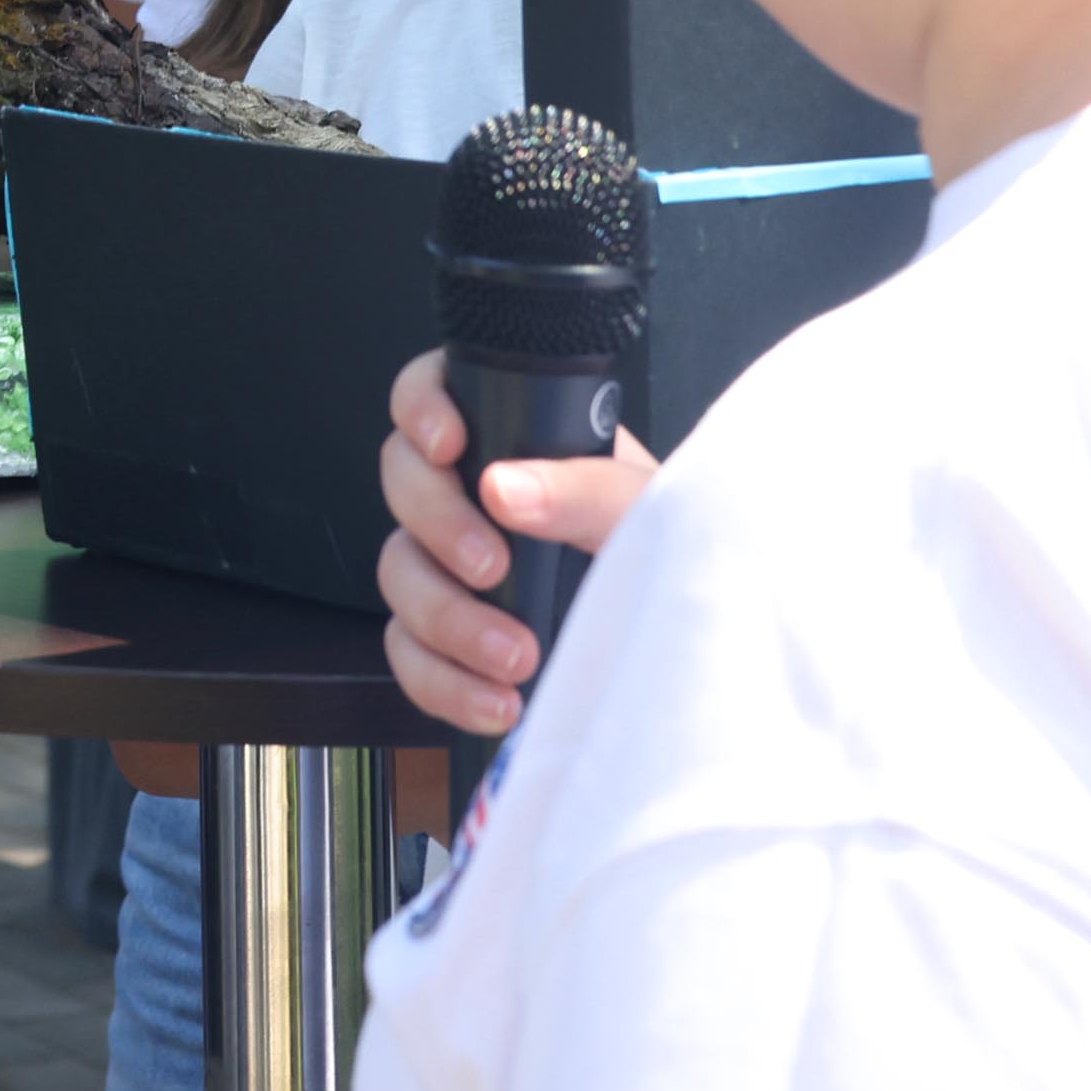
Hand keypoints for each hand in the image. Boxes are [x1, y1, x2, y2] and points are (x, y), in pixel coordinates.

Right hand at [374, 344, 653, 735]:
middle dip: (438, 524)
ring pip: (399, 571)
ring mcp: (457, 569)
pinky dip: (442, 681)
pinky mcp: (452, 640)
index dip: (423, 407)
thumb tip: (503, 488)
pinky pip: (410, 653)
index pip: (437, 391)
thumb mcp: (649, 513)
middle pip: (404, 481)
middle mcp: (478, 497)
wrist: (691, 662)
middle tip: (492, 566)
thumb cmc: (679, 565)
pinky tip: (497, 699)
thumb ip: (586, 490)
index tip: (448, 444)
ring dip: (444, 617)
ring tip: (515, 656)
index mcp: (522, 440)